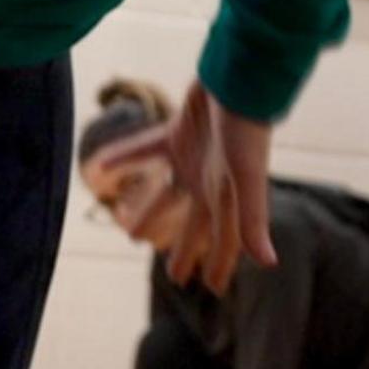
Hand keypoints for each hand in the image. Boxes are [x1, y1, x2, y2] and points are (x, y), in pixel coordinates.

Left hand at [97, 80, 274, 290]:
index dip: (218, 266)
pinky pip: (145, 150)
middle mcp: (211, 181)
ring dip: (149, 213)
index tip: (212, 290)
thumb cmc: (247, 130)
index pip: (224, 241)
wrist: (237, 78)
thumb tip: (269, 263)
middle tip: (175, 278)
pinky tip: (99, 166)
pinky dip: (123, 158)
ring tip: (129, 235)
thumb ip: (253, 220)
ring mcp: (193, 158)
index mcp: (228, 196)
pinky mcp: (178, 133)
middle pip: (195, 225)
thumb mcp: (249, 178)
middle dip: (186, 251)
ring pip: (166, 194)